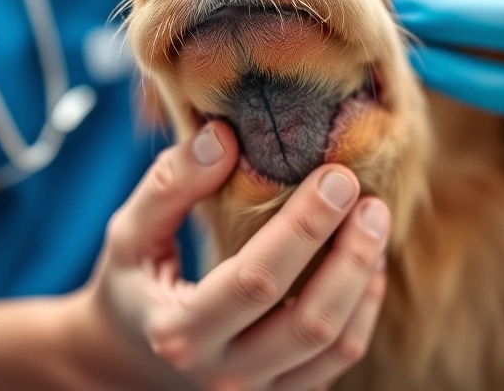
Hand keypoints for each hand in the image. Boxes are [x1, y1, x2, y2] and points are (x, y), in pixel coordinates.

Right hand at [67, 121, 389, 389]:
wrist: (128, 360)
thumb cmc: (132, 285)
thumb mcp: (129, 234)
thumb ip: (169, 186)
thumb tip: (223, 137)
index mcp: (178, 333)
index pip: (254, 281)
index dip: (303, 229)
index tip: (336, 178)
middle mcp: (222, 376)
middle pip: (308, 323)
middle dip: (350, 256)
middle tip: (371, 201)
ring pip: (336, 347)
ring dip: (364, 282)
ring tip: (376, 225)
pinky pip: (339, 359)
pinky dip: (364, 310)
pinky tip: (369, 263)